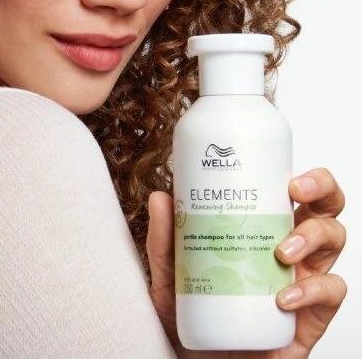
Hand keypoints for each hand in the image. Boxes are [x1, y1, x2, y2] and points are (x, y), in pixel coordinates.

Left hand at [146, 166, 346, 358]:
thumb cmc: (192, 313)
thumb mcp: (171, 273)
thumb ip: (164, 240)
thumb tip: (160, 198)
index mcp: (261, 230)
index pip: (292, 193)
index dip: (302, 177)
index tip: (286, 174)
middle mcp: (288, 250)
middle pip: (324, 209)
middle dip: (322, 190)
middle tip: (295, 191)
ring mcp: (302, 281)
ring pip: (333, 242)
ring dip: (313, 237)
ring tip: (281, 252)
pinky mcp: (309, 318)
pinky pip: (330, 294)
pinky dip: (312, 291)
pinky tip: (283, 298)